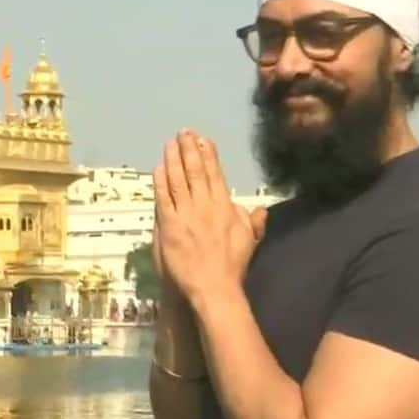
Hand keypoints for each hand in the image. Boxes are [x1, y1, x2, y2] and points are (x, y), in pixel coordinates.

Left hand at [152, 129, 266, 302]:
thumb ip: (252, 221)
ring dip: (173, 160)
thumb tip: (260, 208)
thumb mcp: (250, 240)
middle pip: (196, 172)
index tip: (203, 139)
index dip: (208, 155)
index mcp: (225, 207)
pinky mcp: (170, 226)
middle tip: (184, 132)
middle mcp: (205, 206)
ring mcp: (187, 215)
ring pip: (178, 181)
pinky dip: (160, 182)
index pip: (215, 174)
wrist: (214, 286)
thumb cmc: (232, 266)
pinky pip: (164, 199)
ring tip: (170, 144)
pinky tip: (158, 169)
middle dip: (189, 150)